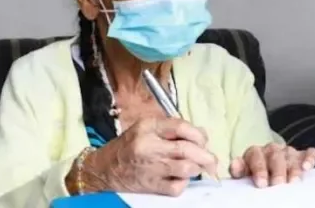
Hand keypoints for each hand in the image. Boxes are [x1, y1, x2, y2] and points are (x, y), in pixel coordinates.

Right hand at [81, 117, 218, 196]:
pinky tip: (182, 179)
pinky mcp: (150, 185)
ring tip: (198, 168)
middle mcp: (149, 146)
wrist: (102, 170)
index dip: (199, 134)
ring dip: (197, 169)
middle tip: (212, 160)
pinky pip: (176, 187)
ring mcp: (150, 167)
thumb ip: (172, 128)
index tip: (204, 141)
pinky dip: (184, 184)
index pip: (182, 127)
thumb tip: (201, 134)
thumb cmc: (128, 146)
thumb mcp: (146, 128)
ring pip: (185, 168)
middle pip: (187, 149)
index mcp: (149, 127)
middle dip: (206, 155)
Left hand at [229, 143, 314, 187]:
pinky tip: (307, 167)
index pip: (255, 156)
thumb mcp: (244, 176)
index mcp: (254, 154)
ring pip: (291, 155)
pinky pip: (308, 153)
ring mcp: (287, 152)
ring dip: (293, 168)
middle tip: (277, 184)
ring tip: (293, 181)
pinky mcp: (302, 155)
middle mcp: (271, 150)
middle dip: (277, 171)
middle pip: (275, 156)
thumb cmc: (255, 177)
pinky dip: (309, 158)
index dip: (259, 169)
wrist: (268, 174)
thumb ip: (239, 171)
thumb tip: (234, 165)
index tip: (261, 183)